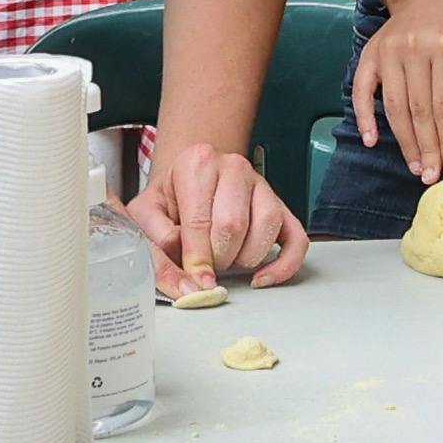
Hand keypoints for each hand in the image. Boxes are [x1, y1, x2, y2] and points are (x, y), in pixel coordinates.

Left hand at [131, 136, 308, 298]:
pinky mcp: (281, 206)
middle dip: (218, 257)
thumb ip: (155, 245)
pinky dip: (284, 265)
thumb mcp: (146, 213)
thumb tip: (184, 278)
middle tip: (206, 265)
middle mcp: (234, 167)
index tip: (196, 279)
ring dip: (245, 258)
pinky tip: (263, 278)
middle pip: (234, 225)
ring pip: (266, 228)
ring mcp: (262, 185)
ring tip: (227, 260)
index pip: (200, 219)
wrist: (192, 178)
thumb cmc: (170, 197)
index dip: (197, 258)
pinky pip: (296, 239)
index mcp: (197, 162)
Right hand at [350, 0, 442, 182]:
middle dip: (427, 148)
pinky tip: (371, 140)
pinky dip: (364, 117)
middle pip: (419, 111)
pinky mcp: (369, 55)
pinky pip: (362, 91)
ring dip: (403, 141)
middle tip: (431, 175)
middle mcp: (413, 50)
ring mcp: (387, 52)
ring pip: (393, 107)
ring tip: (414, 166)